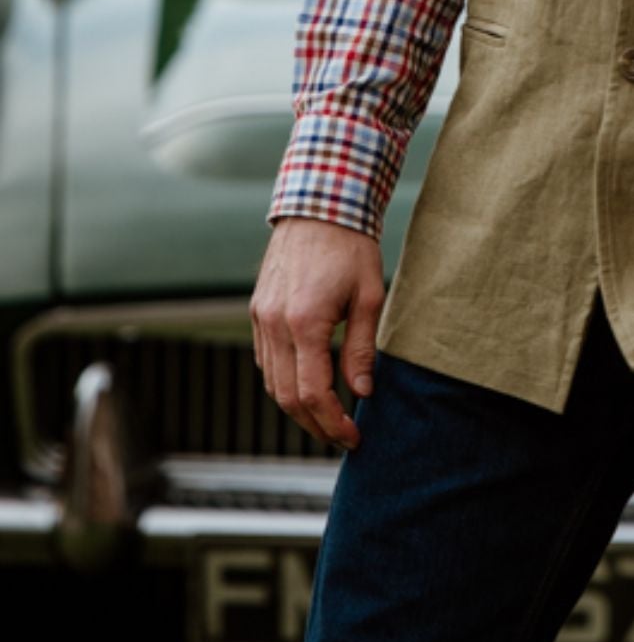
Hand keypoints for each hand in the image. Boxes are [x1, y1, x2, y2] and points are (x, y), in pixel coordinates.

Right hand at [251, 217, 385, 449]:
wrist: (320, 205)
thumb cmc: (351, 247)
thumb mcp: (369, 296)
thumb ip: (362, 348)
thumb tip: (362, 392)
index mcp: (304, 322)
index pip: (312, 393)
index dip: (332, 422)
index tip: (354, 436)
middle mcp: (274, 324)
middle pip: (286, 396)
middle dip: (315, 424)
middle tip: (342, 436)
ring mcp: (261, 318)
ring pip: (271, 382)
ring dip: (297, 407)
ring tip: (327, 417)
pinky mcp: (257, 310)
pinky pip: (265, 360)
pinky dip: (283, 381)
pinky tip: (307, 385)